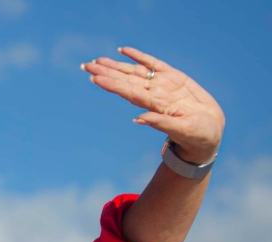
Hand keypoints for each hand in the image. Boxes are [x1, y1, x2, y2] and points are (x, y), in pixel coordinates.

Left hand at [81, 47, 224, 163]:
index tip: (94, 78)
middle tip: (86, 65)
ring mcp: (163, 85)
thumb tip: (138, 119)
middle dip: (106, 73)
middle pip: (125, 80)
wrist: (209, 132)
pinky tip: (123, 51)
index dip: (112, 84)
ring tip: (98, 60)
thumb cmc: (196, 135)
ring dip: (116, 65)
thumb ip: (161, 123)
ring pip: (135, 71)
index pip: (128, 92)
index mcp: (154, 105)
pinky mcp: (174, 77)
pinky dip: (139, 56)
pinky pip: (153, 63)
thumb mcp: (181, 130)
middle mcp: (154, 93)